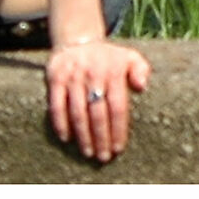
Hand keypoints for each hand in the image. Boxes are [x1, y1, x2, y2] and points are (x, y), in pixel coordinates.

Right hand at [47, 37, 151, 161]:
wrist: (79, 41)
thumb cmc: (109, 58)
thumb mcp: (130, 57)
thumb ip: (141, 70)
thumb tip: (142, 87)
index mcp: (114, 71)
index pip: (117, 106)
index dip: (118, 129)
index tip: (118, 149)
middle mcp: (93, 73)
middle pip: (97, 112)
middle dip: (101, 137)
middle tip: (103, 157)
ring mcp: (73, 75)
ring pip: (77, 111)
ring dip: (83, 135)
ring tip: (88, 152)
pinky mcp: (56, 77)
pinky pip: (56, 104)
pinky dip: (60, 123)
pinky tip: (66, 138)